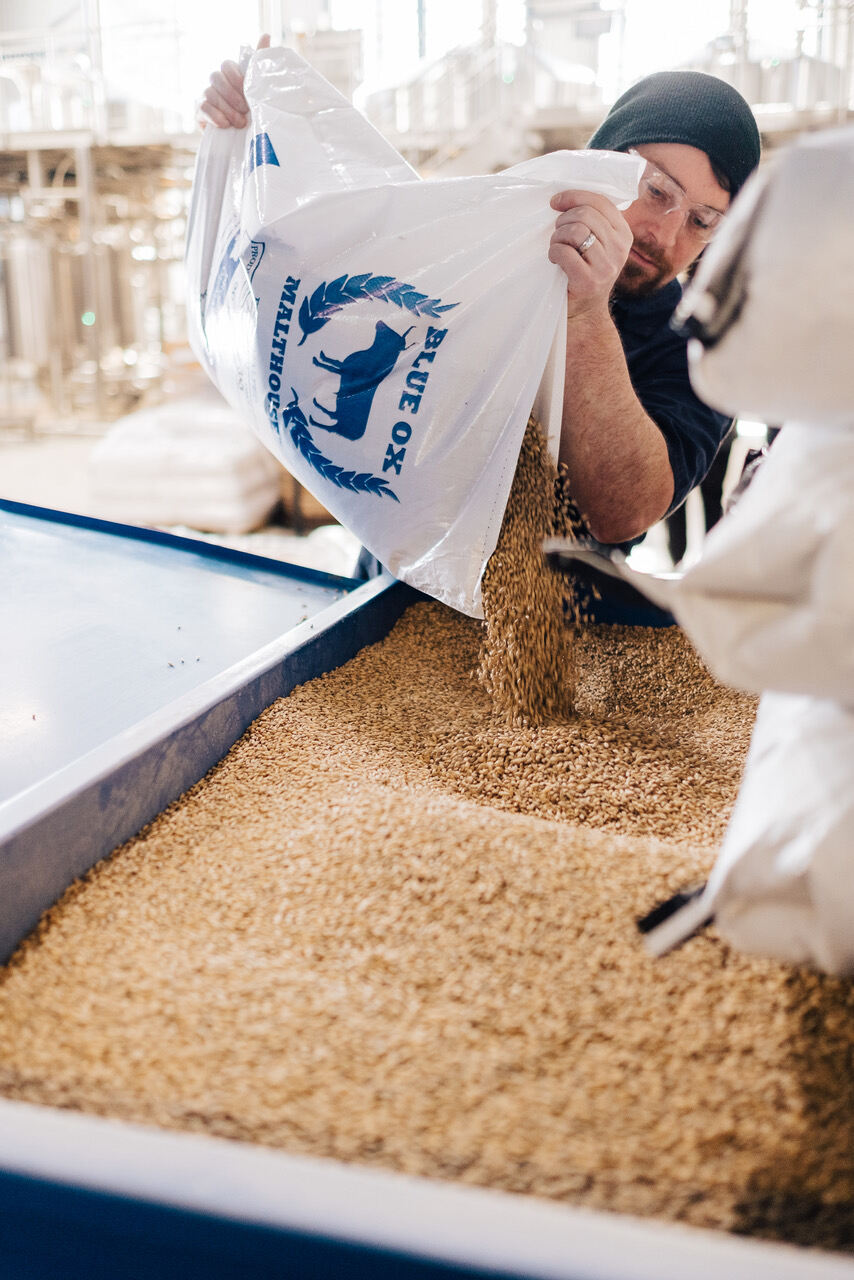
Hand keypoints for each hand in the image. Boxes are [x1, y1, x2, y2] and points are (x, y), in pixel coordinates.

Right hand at [199, 34, 270, 128]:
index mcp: (230, 75)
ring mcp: (205, 97)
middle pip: (216, 77)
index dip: (235, 76)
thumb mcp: (257, 88)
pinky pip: (203, 108)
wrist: (243, 141)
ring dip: (227, 109)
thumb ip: (259, 62)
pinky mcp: (199, 113)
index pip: (226, 65)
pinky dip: (215, 116)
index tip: (246, 89)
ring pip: (210, 93)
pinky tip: (226, 125)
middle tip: (246, 110)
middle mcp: (216, 83)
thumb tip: (266, 34)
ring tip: (240, 123)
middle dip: (232, 95)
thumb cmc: (252, 112)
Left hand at [548, 190, 632, 318]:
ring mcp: (606, 266)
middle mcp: (619, 249)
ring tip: (557, 248)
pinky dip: (554, 252)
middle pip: (585, 214)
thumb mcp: (598, 244)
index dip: (574, 196)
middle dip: (563, 220)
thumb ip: (592, 222)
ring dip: (557, 237)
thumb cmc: (585, 272)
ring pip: (575, 231)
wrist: (585, 312)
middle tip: (557, 234)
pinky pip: (564, 252)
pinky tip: (555, 260)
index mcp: (624, 234)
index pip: (600, 202)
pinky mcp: (589, 281)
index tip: (555, 202)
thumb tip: (563, 198)